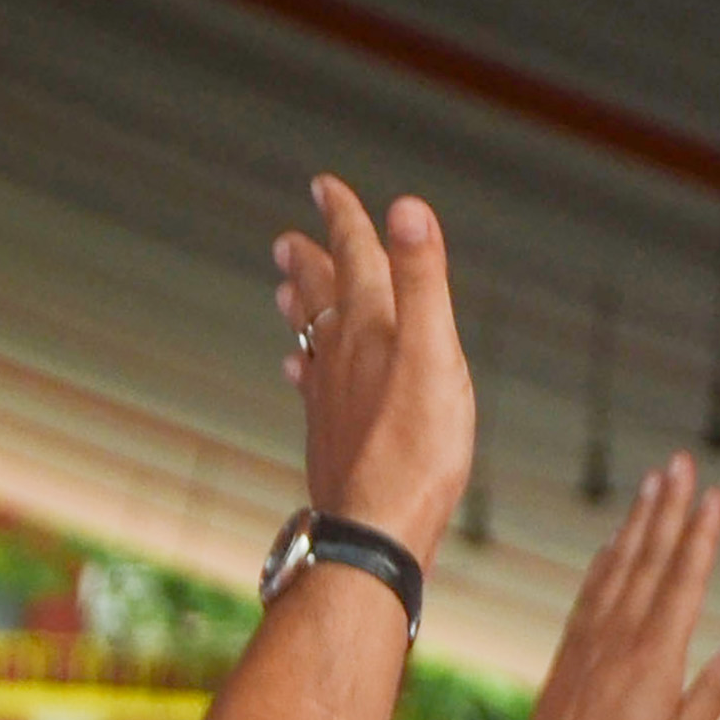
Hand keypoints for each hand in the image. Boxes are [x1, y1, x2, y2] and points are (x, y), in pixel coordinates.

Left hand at [271, 177, 474, 568]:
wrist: (374, 533)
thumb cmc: (415, 451)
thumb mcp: (435, 355)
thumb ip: (422, 279)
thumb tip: (406, 205)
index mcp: (372, 326)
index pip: (355, 256)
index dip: (343, 218)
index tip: (324, 186)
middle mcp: (342, 355)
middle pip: (321, 296)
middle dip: (310, 260)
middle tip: (288, 239)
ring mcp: (329, 398)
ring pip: (309, 339)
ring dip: (299, 310)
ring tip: (283, 290)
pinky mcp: (328, 437)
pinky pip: (310, 388)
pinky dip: (303, 368)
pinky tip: (297, 372)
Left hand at [519, 454, 719, 719]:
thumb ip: (716, 690)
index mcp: (656, 653)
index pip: (685, 579)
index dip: (701, 534)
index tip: (714, 495)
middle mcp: (623, 633)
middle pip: (651, 556)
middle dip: (669, 506)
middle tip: (681, 461)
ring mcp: (593, 636)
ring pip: (620, 563)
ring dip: (638, 520)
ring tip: (652, 482)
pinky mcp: (571, 647)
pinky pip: (592, 588)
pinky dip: (606, 558)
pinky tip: (614, 540)